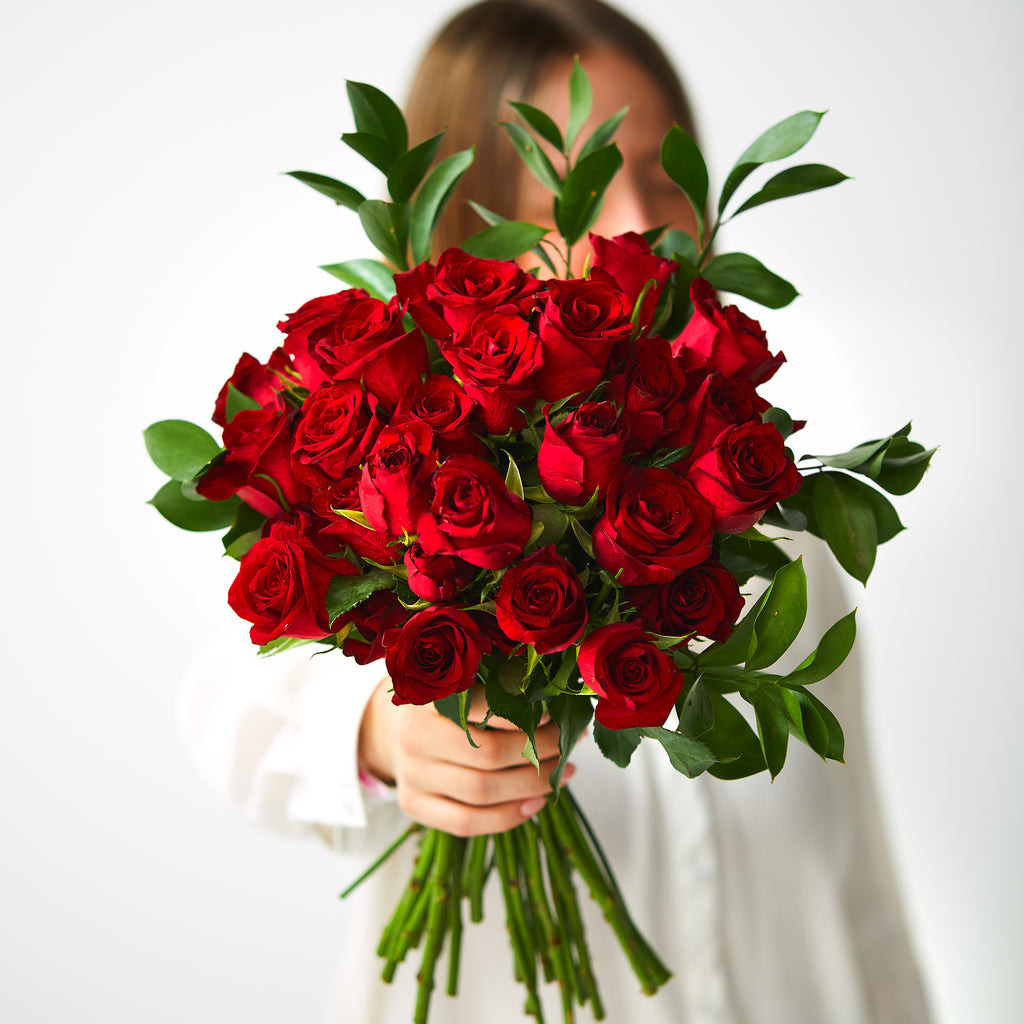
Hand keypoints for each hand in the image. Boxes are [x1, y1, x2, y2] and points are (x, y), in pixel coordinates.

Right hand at [358, 679, 574, 836]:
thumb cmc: (442, 702)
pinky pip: (466, 823)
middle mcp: (412, 738)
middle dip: (537, 751)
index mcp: (425, 697)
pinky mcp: (415, 805)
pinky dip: (508, 817)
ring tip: (562, 772)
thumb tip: (562, 706)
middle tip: (566, 743)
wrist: (394, 729)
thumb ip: (497, 687)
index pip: (480, 707)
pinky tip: (536, 802)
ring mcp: (411, 776)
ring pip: (482, 792)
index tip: (551, 715)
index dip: (520, 715)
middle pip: (488, 754)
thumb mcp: (459, 682)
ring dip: (532, 785)